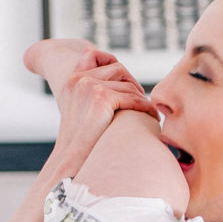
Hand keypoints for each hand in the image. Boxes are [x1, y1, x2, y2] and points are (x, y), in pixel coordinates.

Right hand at [23, 39, 158, 155]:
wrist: (71, 160)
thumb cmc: (80, 141)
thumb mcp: (80, 110)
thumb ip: (92, 92)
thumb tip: (118, 84)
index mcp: (72, 79)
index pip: (102, 61)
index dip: (121, 75)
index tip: (131, 89)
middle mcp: (79, 79)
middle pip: (118, 70)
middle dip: (133, 84)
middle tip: (142, 101)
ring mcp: (90, 87)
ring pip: (128, 86)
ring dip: (141, 99)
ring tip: (148, 111)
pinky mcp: (102, 97)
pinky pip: (133, 99)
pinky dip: (145, 108)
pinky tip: (151, 117)